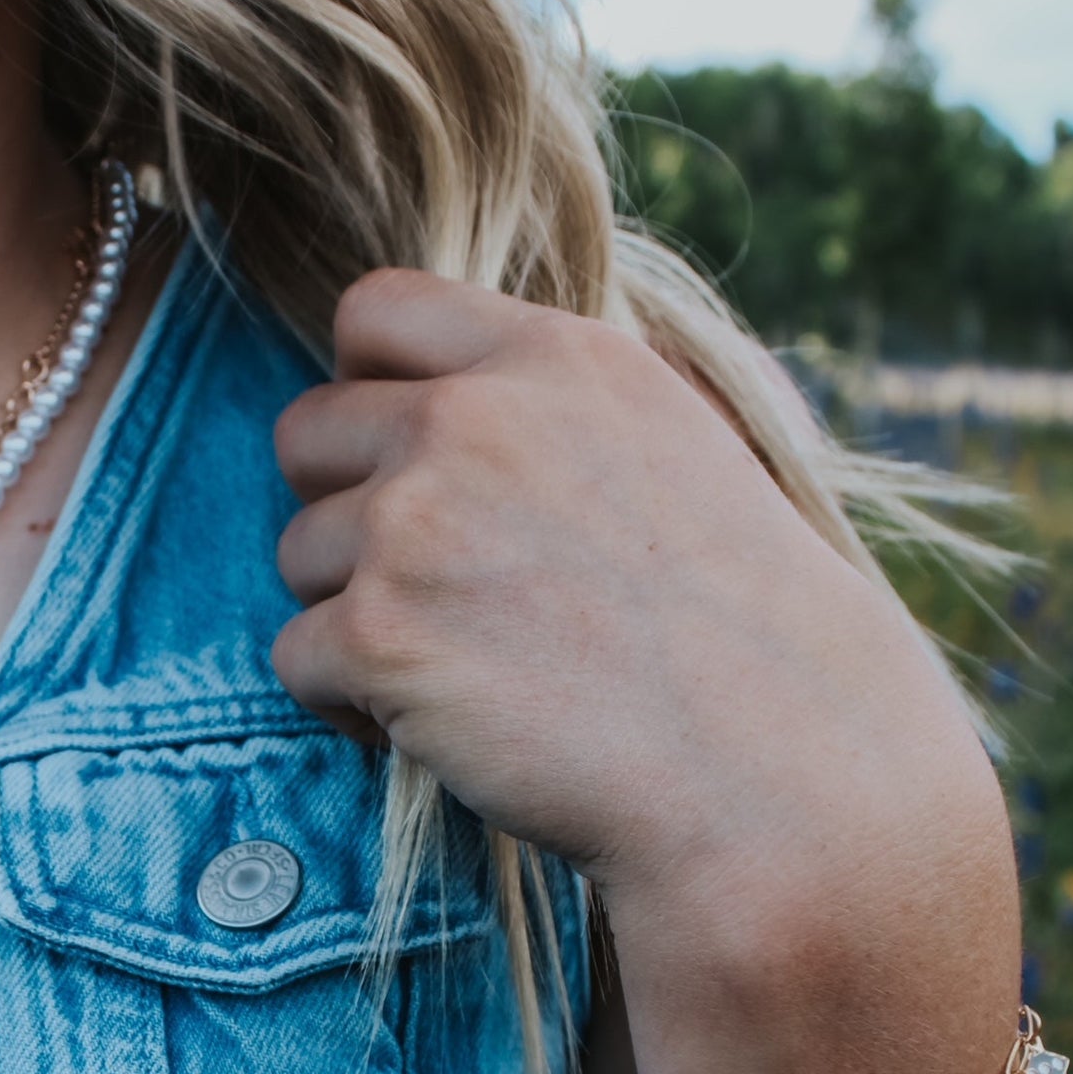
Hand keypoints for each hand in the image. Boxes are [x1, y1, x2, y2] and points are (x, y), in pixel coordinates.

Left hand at [270, 269, 1011, 982]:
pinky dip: (348, 704)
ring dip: (353, 617)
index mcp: (554, 359)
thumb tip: (447, 409)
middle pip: (306, 433)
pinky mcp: (380, 633)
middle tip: (419, 589)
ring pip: (298, 555)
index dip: (362, 385)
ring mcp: (416, 524)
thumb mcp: (675, 454)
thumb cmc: (747, 636)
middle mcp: (472, 420)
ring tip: (453, 675)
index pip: (375, 310)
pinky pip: (298, 657)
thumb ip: (555, 412)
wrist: (774, 762)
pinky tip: (439, 729)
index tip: (392, 458)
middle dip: (342, 511)